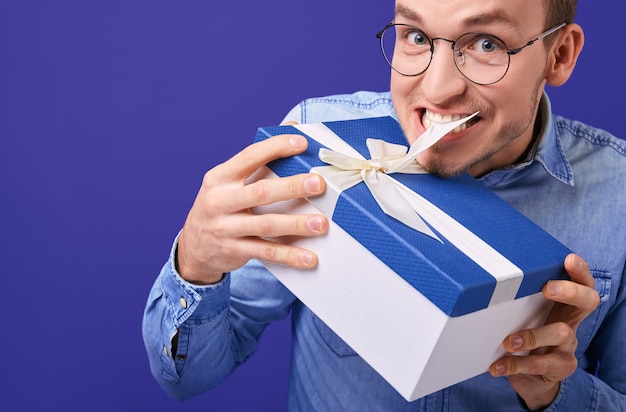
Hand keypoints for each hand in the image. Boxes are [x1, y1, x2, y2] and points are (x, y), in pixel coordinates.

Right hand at [176, 132, 327, 284]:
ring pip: (266, 224)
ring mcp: (226, 227)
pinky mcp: (234, 250)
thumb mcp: (228, 181)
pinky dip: (289, 256)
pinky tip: (309, 258)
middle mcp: (220, 200)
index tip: (301, 143)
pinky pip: (265, 252)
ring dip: (296, 224)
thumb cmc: (221, 204)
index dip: (275, 147)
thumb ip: (258, 158)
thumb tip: (292, 127)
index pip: (249, 156)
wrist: (193, 246)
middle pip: (261, 191)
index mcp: (221, 177)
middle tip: (318, 184)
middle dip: (291, 186)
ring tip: (321, 223)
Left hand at [489, 253, 599, 409]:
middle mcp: (571, 323)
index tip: (567, 260)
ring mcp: (568, 347)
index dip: (580, 271)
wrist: (534, 379)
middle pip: (587, 301)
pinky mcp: (558, 369)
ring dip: (532, 336)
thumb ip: (516, 299)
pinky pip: (539, 366)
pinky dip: (515, 366)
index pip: (582, 283)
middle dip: (569, 291)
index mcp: (564, 307)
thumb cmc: (527, 337)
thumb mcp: (525, 316)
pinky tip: (497, 366)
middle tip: (547, 288)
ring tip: (508, 342)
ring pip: (562, 334)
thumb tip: (480, 275)